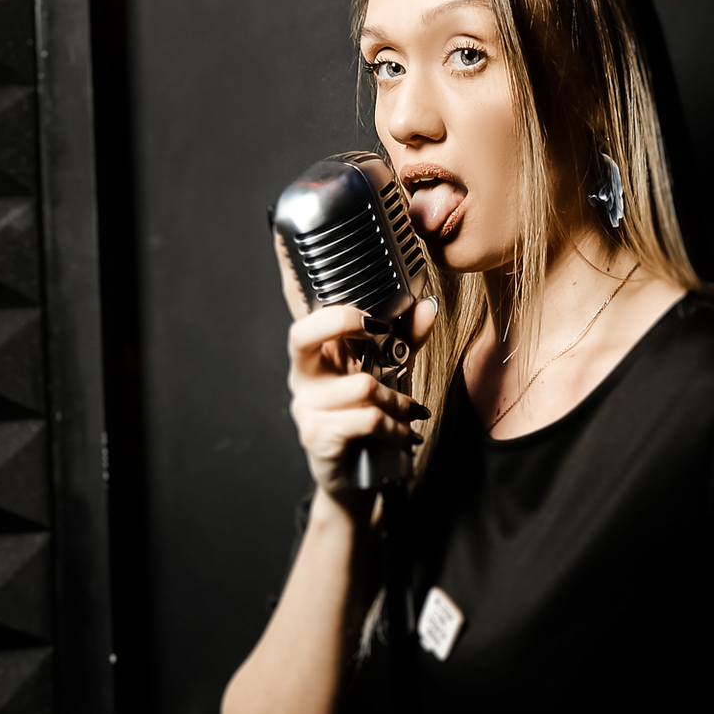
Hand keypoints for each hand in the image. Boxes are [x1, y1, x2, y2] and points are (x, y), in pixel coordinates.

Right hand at [282, 280, 436, 501]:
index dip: (287, 274)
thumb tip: (426, 305)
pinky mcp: (316, 435)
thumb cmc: (370, 417)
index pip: (297, 309)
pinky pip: (367, 419)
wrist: (359, 478)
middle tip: (378, 329)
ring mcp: (305, 405)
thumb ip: (405, 340)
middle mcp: (302, 373)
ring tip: (409, 412)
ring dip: (397, 399)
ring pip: (361, 386)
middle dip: (345, 322)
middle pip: (305, 333)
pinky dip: (395, 427)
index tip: (286, 235)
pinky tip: (404, 436)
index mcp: (316, 351)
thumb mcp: (390, 374)